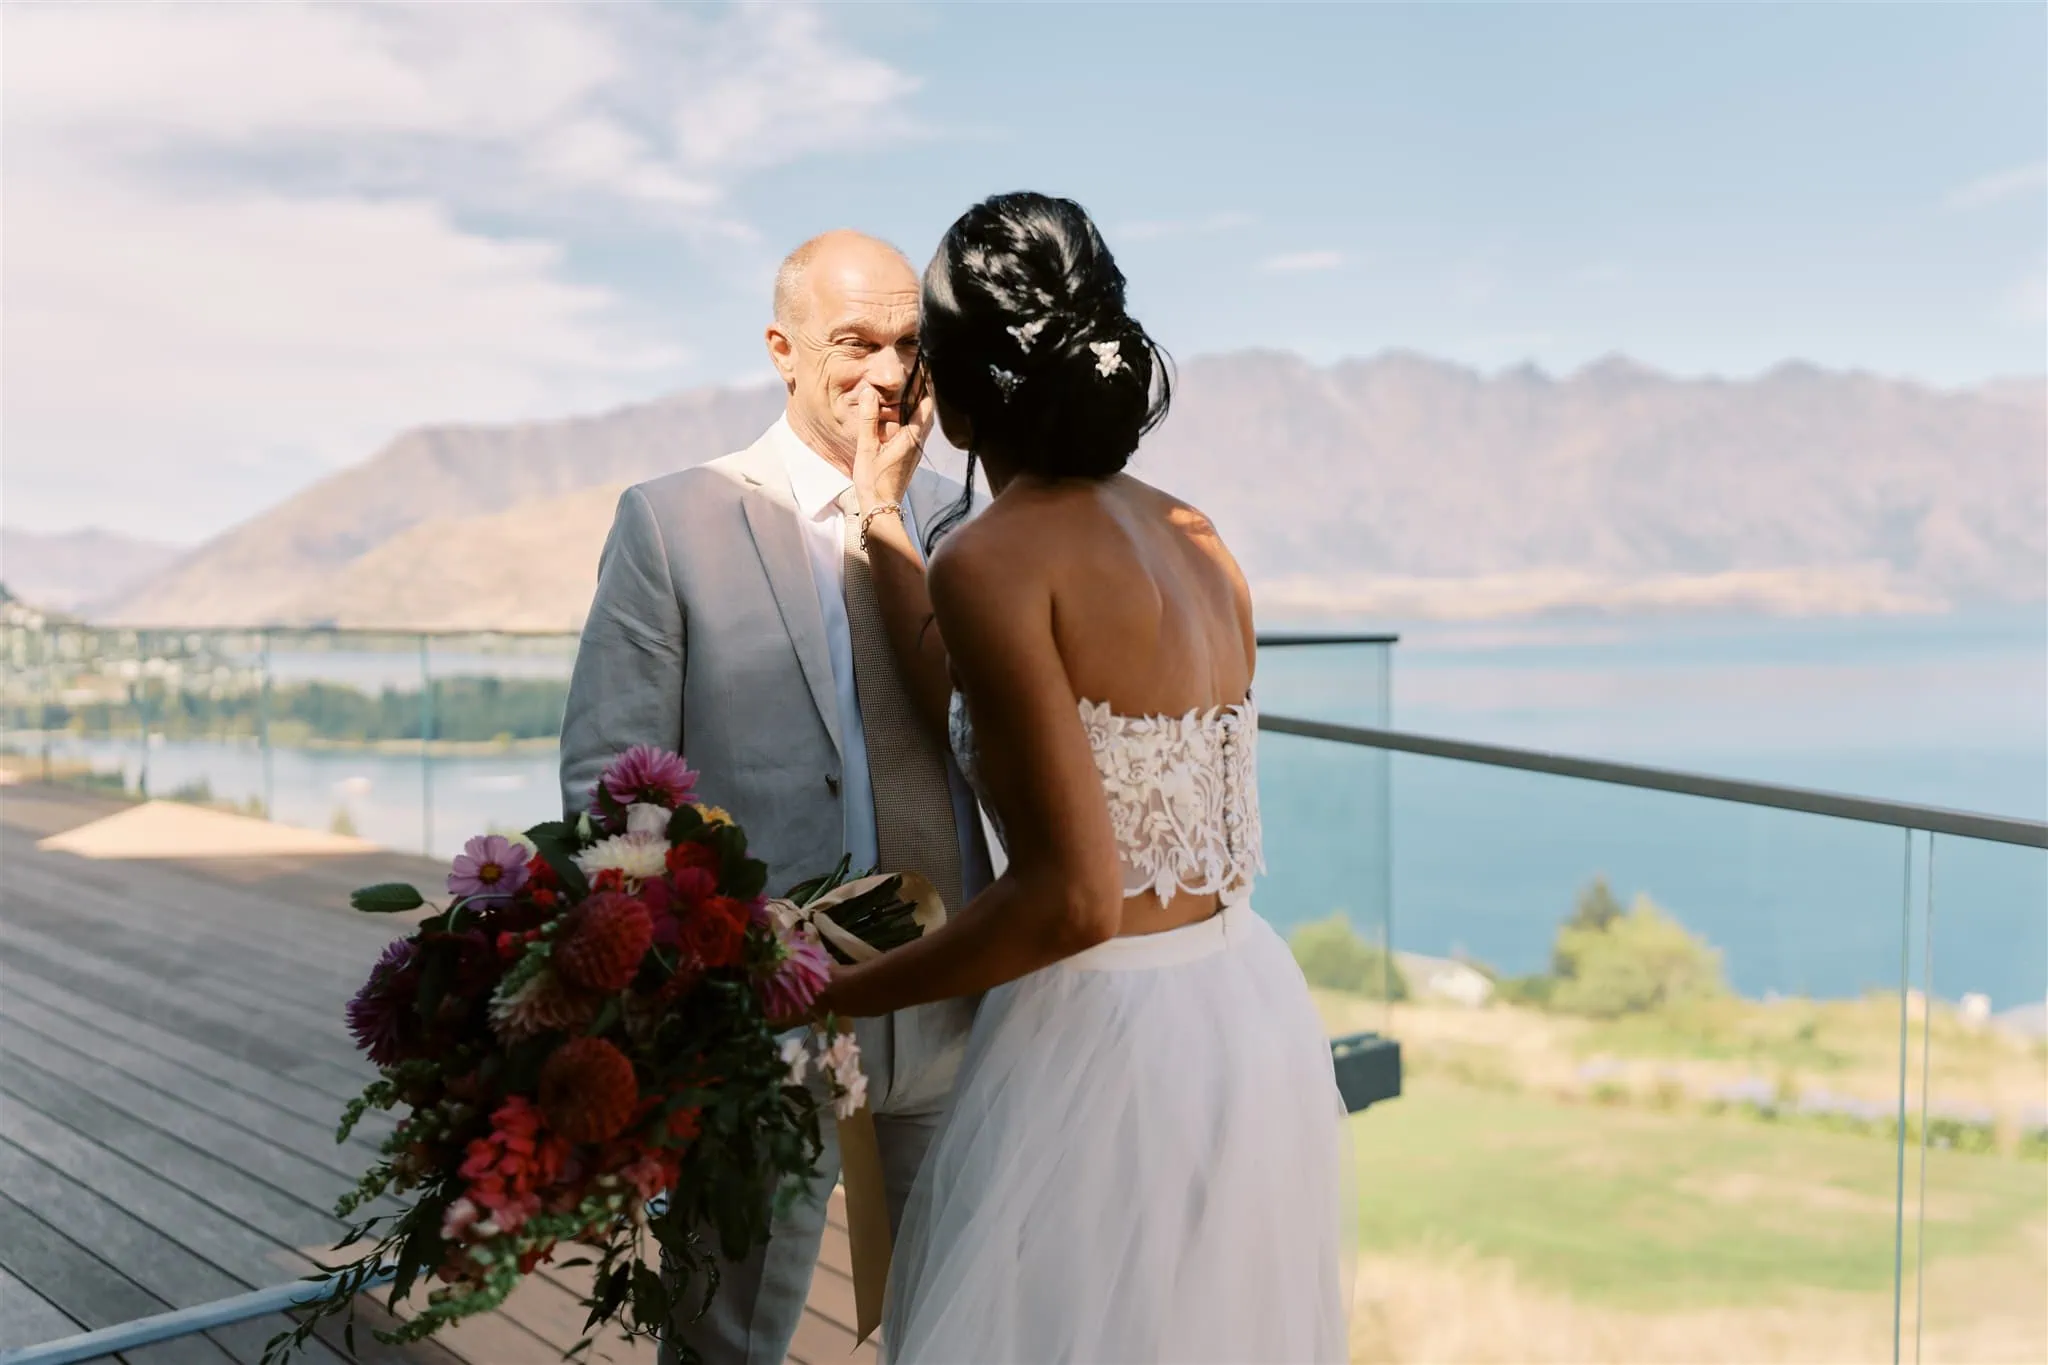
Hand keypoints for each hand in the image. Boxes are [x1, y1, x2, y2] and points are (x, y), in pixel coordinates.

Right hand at [853, 386, 934, 509]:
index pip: (925, 405)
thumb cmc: (873, 482)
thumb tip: (869, 392)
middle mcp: (918, 443)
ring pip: (923, 421)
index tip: (920, 368)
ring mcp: (916, 451)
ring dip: (918, 405)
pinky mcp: (910, 456)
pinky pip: (916, 430)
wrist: (880, 508)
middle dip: (923, 392)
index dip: (925, 385)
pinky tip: (899, 415)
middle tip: (915, 374)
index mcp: (911, 438)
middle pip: (927, 411)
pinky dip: (911, 417)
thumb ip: (868, 419)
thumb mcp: (867, 448)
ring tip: (907, 389)